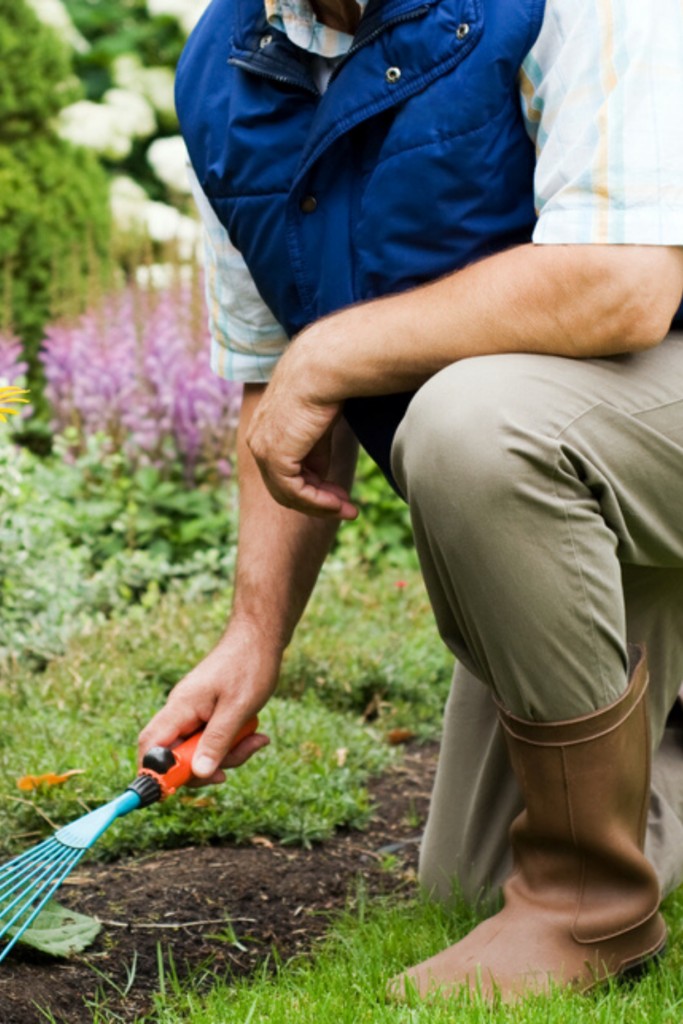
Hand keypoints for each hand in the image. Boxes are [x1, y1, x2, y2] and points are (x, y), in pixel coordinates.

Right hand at [137, 623, 278, 783]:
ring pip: (199, 750)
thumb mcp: (237, 709)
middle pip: (176, 755)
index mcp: (180, 707)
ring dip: (227, 754)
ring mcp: (195, 712)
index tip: (176, 789)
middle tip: (232, 769)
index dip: (154, 772)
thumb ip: (217, 742)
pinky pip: (213, 738)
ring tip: (255, 740)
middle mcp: (181, 711)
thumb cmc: (249, 666)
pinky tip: (255, 735)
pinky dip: (233, 742)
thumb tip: (199, 773)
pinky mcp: (208, 712)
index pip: (150, 746)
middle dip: (205, 767)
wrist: (260, 637)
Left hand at [246, 331, 357, 519]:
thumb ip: (314, 450)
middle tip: (347, 507)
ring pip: (289, 493)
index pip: (283, 470)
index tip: (341, 495)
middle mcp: (257, 441)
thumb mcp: (317, 425)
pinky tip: (340, 504)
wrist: (324, 368)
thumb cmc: (326, 385)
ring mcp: (263, 450)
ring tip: (349, 510)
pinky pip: (296, 492)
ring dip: (321, 505)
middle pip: (284, 486)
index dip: (313, 486)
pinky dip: (318, 502)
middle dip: (318, 500)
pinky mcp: (275, 456)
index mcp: (264, 430)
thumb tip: (319, 475)